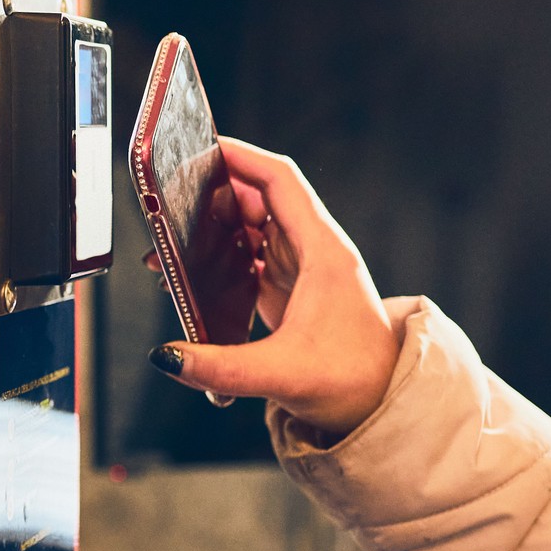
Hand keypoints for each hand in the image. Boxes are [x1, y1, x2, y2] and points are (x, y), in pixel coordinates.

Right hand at [146, 137, 407, 437]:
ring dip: (213, 224)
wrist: (383, 402)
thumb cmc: (353, 380)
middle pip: (260, 197)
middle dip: (214, 191)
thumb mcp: (282, 374)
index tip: (203, 148)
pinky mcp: (290, 288)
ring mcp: (302, 267)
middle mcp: (314, 251)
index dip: (242, 157)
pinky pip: (249, 254)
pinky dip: (220, 253)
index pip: (280, 181)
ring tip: (172, 237)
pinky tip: (193, 271)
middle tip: (170, 198)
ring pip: (252, 224)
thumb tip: (167, 357)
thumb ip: (219, 368)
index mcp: (322, 252)